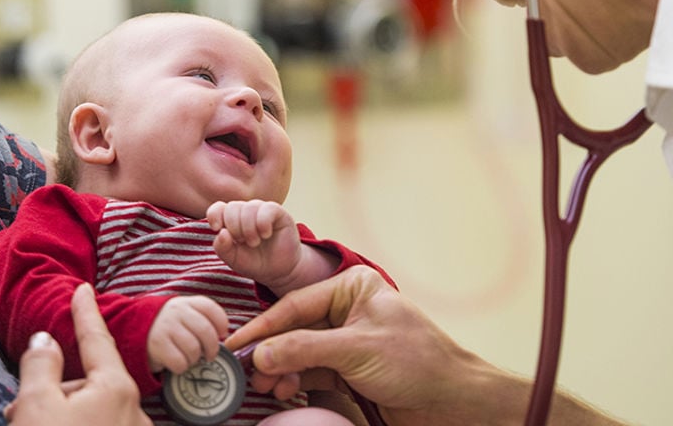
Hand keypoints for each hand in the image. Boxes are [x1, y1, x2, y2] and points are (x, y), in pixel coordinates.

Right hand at [6, 282, 150, 425]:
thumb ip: (41, 367)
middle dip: (55, 388)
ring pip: (91, 407)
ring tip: (28, 424)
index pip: (97, 339)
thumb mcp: (37, 408)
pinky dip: (76, 423)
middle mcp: (133, 410)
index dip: (85, 312)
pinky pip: (98, 424)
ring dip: (60, 410)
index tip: (83, 289)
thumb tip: (45, 340)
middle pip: (88, 383)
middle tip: (19, 408)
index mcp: (116, 389)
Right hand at [147, 295, 228, 373]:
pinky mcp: (157, 345)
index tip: (222, 334)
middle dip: (212, 348)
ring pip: (193, 349)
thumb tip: (222, 336)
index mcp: (186, 302)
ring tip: (189, 358)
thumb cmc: (168, 324)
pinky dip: (182, 367)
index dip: (221, 322)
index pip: (210, 308)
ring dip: (194, 359)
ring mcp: (166, 327)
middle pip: (205, 331)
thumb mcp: (183, 313)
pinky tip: (177, 363)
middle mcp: (176, 312)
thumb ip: (201, 318)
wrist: (134, 328)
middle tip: (210, 355)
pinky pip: (179, 362)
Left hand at [207, 199, 300, 286]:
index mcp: (232, 220)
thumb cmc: (255, 263)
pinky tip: (266, 234)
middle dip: (235, 228)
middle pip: (233, 207)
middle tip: (243, 243)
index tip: (216, 228)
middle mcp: (246, 212)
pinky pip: (267, 209)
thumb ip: (223, 248)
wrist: (279, 271)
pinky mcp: (278, 212)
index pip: (218, 208)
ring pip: (249, 208)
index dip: (215, 215)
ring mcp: (262, 210)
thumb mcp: (234, 259)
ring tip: (255, 242)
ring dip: (249, 229)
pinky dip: (263, 223)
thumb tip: (221, 232)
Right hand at [224, 266, 491, 425]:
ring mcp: (348, 340)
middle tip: (247, 371)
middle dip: (272, 350)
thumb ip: (306, 349)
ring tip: (266, 386)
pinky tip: (285, 389)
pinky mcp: (350, 369)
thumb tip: (262, 354)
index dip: (265, 325)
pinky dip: (298, 380)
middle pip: (296, 328)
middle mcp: (348, 309)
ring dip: (282, 369)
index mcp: (352, 288)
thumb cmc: (416, 362)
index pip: (298, 304)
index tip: (237, 343)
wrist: (453, 403)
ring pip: (302, 352)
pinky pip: (314, 371)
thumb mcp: (356, 350)